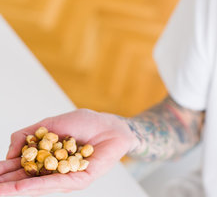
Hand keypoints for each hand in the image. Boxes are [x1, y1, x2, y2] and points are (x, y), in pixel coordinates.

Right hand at [0, 109, 137, 195]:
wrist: (112, 125)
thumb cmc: (84, 123)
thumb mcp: (50, 124)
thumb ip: (28, 135)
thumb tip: (9, 152)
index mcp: (45, 159)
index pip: (19, 167)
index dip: (3, 171)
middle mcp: (53, 172)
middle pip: (25, 180)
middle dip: (5, 184)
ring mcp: (66, 178)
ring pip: (37, 186)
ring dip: (15, 189)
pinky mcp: (80, 180)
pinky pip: (57, 184)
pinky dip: (37, 185)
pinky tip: (20, 188)